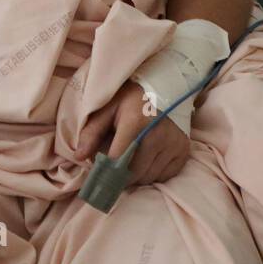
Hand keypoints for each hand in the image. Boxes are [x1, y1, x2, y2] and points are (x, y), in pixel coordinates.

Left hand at [73, 82, 190, 186]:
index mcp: (135, 123)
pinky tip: (147, 159)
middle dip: (120, 176)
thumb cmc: (132, 98)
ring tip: (130, 162)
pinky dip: (153, 173)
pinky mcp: (183, 150)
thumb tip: (79, 157)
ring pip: (149, 177)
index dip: (105, 171)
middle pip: (134, 173)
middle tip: (113, 168)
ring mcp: (173, 144)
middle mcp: (157, 135)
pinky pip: (165, 175)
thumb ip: (92, 132)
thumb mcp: (108, 108)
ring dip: (136, 176)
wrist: (166, 86)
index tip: (97, 177)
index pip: (117, 161)